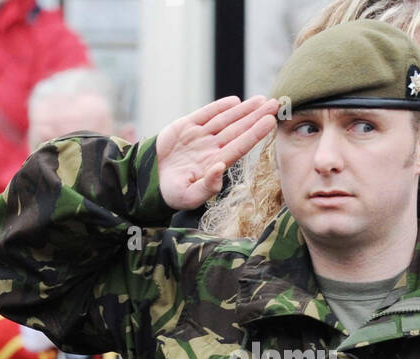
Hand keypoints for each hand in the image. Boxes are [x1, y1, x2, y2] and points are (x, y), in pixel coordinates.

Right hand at [156, 95, 279, 209]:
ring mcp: (199, 136)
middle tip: (275, 104)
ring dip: (243, 110)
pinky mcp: (186, 126)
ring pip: (225, 120)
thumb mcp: (187, 197)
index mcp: (214, 164)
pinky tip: (235, 101)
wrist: (144, 180)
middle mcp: (210, 148)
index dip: (254, 134)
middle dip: (256, 117)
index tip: (270, 122)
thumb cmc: (169, 193)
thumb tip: (221, 168)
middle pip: (237, 130)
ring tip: (261, 100)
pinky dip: (219, 107)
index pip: (239, 147)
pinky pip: (206, 114)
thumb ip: (207, 187)